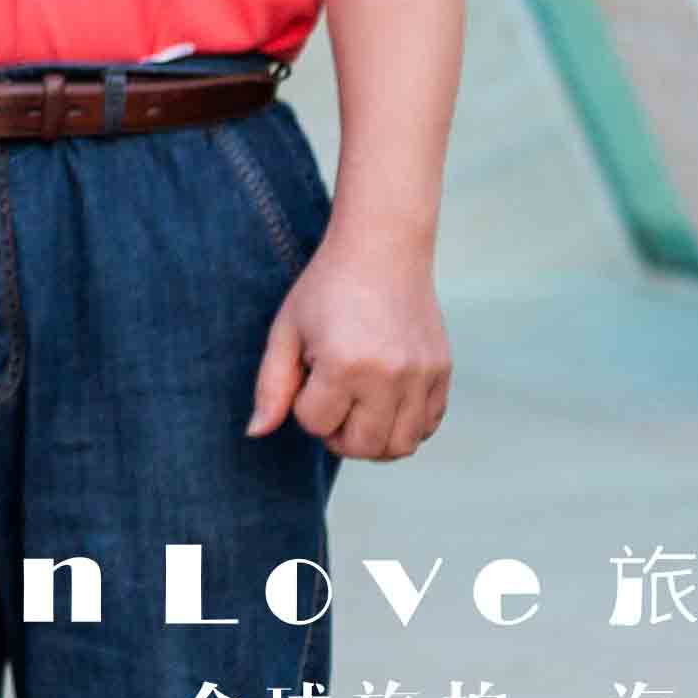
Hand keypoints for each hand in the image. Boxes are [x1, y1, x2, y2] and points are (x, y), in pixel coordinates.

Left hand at [250, 219, 449, 460]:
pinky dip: (404, 427)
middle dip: (337, 436)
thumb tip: (255, 434)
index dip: (303, 407)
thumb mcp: (286, 331)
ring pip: (400, 447)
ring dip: (372, 441)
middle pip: (362, 447)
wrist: (382, 249)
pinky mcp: (442, 373)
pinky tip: (383, 402)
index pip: (316, 424)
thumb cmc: (326, 289)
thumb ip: (271, 386)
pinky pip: (427, 426)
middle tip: (329, 405)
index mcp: (344, 365)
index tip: (307, 375)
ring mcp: (421, 377)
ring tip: (356, 410)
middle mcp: (389, 377)